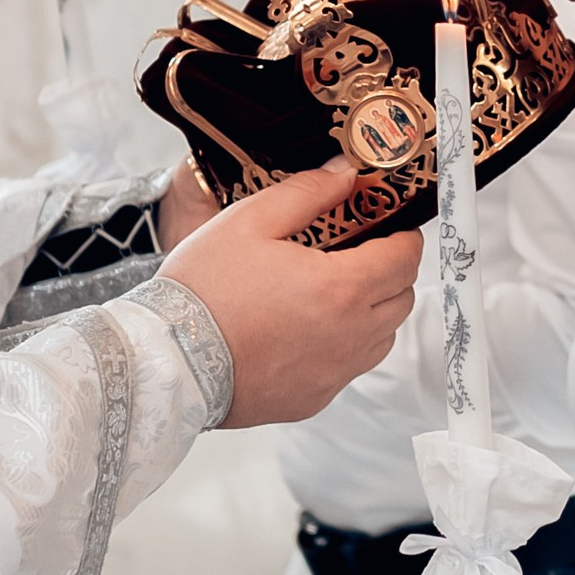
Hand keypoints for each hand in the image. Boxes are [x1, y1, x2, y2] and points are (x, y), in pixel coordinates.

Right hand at [158, 159, 420, 428]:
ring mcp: (334, 373)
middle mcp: (349, 336)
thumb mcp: (249, 220)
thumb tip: (346, 174)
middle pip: (403, 299)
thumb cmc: (204, 290)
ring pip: (382, 337)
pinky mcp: (314, 399)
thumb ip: (307, 192)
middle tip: (356, 254)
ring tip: (329, 292)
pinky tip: (304, 329)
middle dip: (390, 272)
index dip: (403, 237)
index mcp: (340, 287)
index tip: (388, 226)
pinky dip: (343, 347)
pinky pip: (349, 368)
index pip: (406, 259)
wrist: (168, 361)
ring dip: (372, 311)